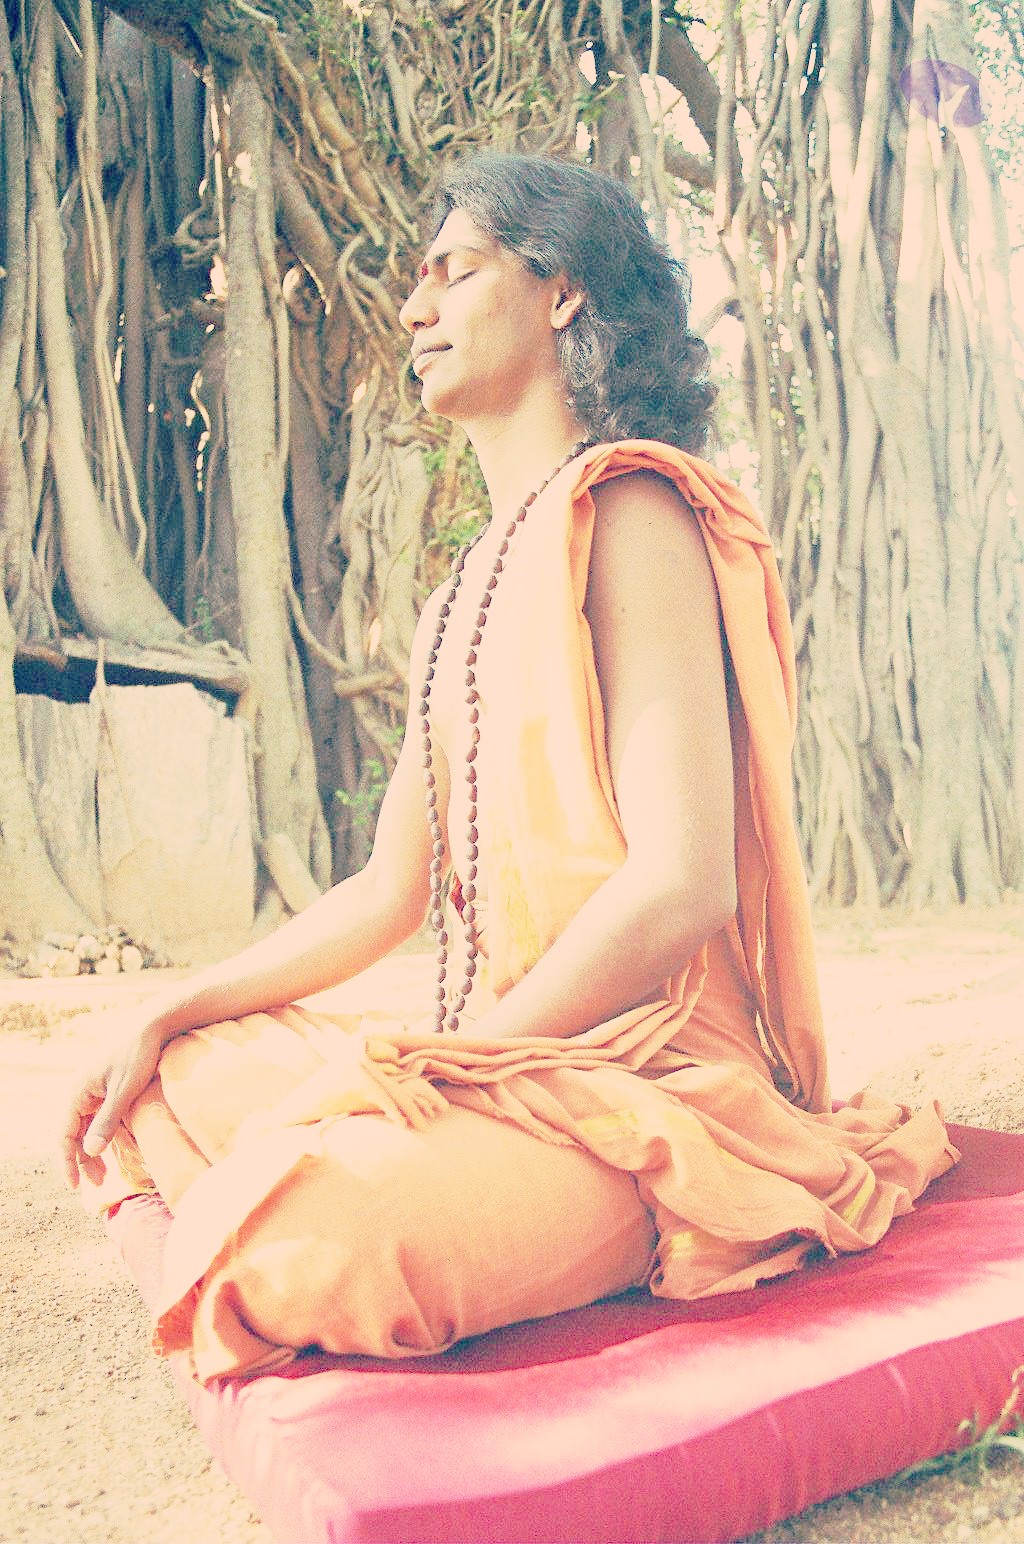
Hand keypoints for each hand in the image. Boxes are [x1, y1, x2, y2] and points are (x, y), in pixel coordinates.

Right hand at [61, 1019, 163, 1189]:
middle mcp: (81, 1092)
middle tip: (97, 1185)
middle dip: (82, 1161)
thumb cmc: (138, 1055)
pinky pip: (99, 1119)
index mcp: (78, 1092)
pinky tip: (113, 1151)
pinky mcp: (108, 1090)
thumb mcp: (124, 1091)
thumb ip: (107, 1121)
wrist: (152, 1027)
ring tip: (104, 1175)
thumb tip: (91, 1152)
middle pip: (74, 1135)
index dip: (68, 1162)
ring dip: (92, 1151)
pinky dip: (104, 1137)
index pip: (64, 1135)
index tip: (75, 1186)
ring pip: (86, 1129)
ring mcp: (94, 1091)